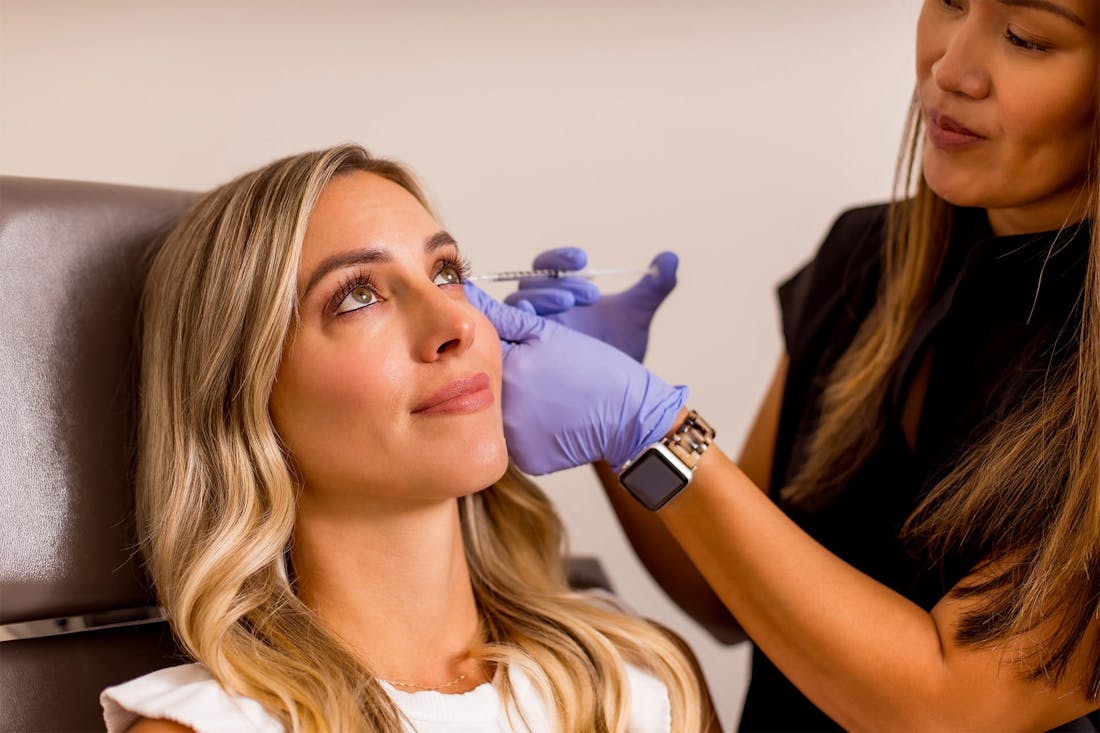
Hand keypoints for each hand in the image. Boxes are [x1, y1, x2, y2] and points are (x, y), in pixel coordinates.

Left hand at [465, 282, 687, 474]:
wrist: (631, 415)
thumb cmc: (597, 369)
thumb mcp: (550, 333)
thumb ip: (506, 317)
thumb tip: (470, 296)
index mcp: (506, 369)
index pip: (480, 353)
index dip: (495, 347)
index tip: (514, 349)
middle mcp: (502, 407)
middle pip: (487, 387)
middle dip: (503, 377)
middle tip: (536, 376)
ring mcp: (513, 438)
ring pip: (499, 415)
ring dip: (515, 404)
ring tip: (547, 397)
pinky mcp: (526, 460)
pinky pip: (517, 441)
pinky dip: (529, 430)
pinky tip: (553, 419)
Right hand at [503, 248, 677, 361]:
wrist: (615, 394)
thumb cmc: (621, 349)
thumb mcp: (639, 315)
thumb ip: (656, 286)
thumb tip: (670, 258)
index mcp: (560, 291)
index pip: (548, 266)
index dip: (560, 260)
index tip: (582, 260)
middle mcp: (540, 309)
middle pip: (532, 284)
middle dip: (559, 284)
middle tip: (588, 293)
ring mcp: (528, 333)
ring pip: (519, 306)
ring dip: (541, 300)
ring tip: (568, 305)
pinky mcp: (523, 356)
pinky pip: (511, 337)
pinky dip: (518, 328)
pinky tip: (537, 329)